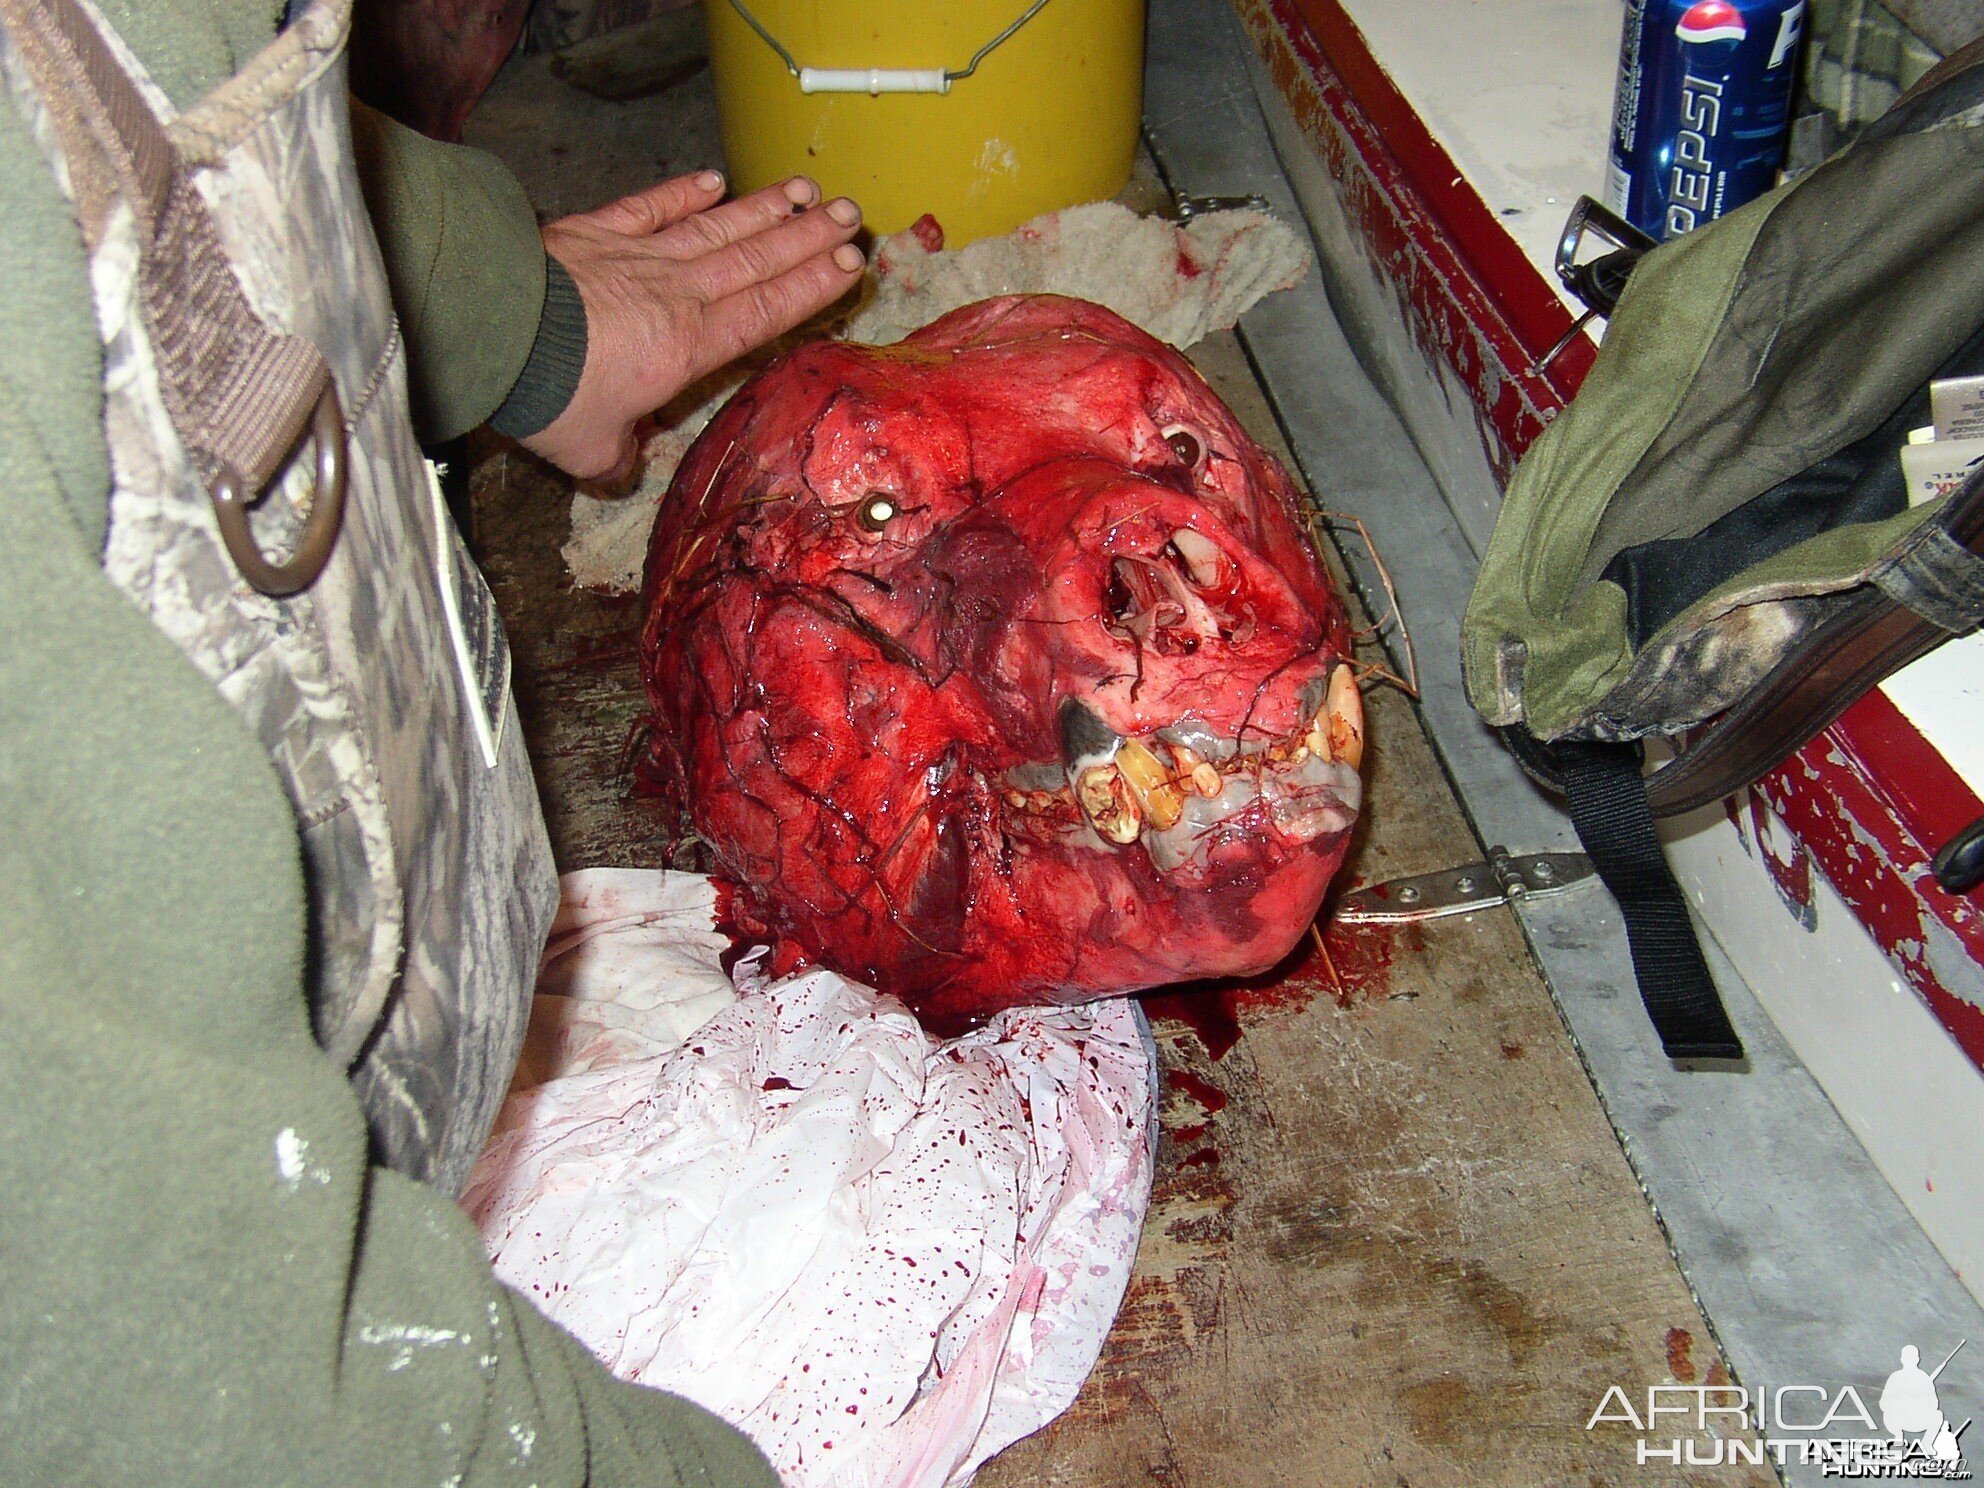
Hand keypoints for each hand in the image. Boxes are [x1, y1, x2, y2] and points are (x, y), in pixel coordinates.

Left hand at [522, 170, 864, 481]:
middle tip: (851, 215)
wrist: (495, 334)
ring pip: (717, 228)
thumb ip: (615, 458)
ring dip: (764, 209)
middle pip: (756, 260)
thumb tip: (619, 472)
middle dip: (807, 237)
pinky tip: (714, 180)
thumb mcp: (589, 448)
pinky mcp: (597, 230)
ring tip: (805, 190)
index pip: (764, 311)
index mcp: (687, 346)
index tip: (850, 265)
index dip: (811, 288)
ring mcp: (638, 255)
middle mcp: (676, 292)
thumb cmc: (551, 395)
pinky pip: (649, 205)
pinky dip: (682, 192)